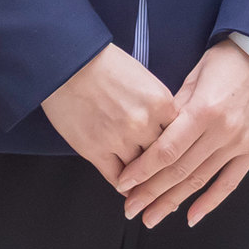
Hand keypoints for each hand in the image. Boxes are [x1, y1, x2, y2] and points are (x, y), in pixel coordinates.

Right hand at [42, 44, 175, 184]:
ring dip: (142, 179)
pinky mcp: (96, 151)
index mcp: (161, 102)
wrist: (68, 63)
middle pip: (163, 158)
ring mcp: (120, 139)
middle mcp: (144, 123)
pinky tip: (125, 185)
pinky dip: (123, 184)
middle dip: (162, 168)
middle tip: (164, 178)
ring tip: (143, 184)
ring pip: (141, 173)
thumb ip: (158, 107)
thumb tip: (167, 131)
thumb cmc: (104, 66)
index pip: (180, 137)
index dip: (178, 148)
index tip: (177, 157)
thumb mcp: (143, 79)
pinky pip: (117, 178)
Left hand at [112, 41, 248, 227]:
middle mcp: (222, 131)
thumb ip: (175, 109)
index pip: (166, 149)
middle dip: (151, 193)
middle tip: (131, 209)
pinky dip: (211, 202)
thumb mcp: (194, 76)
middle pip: (180, 170)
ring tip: (152, 217)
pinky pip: (230, 182)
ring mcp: (239, 143)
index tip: (124, 184)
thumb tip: (152, 136)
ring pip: (200, 180)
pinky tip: (192, 217)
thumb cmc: (227, 60)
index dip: (143, 170)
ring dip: (173, 202)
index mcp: (203, 110)